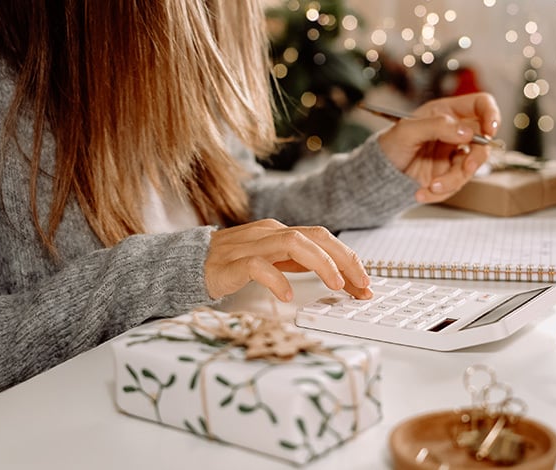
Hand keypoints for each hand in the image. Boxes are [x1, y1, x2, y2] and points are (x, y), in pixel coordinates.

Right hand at [204, 219, 371, 301]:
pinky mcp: (233, 263)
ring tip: (336, 286)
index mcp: (281, 232)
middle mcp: (270, 233)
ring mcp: (251, 245)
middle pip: (316, 237)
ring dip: (320, 264)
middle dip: (344, 260)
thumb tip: (336, 275)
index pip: (323, 239)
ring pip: (293, 244)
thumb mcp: (273, 261)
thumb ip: (299, 263)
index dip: (348, 259)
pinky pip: (258, 266)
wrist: (189, 265)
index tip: (365, 282)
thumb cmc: (233, 264)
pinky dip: (277, 279)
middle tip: (362, 284)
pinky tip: (288, 295)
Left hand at [377, 93, 500, 202]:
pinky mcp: (448, 176)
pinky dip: (440, 192)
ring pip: (470, 168)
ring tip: (431, 186)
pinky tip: (422, 192)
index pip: (480, 105)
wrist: (379, 175)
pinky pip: (455, 185)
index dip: (491, 114)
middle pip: (482, 141)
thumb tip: (467, 132)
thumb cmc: (389, 145)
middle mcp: (455, 133)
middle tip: (466, 167)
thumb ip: (437, 126)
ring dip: (452, 180)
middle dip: (477, 157)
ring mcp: (453, 155)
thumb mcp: (407, 130)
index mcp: (447, 113)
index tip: (489, 130)